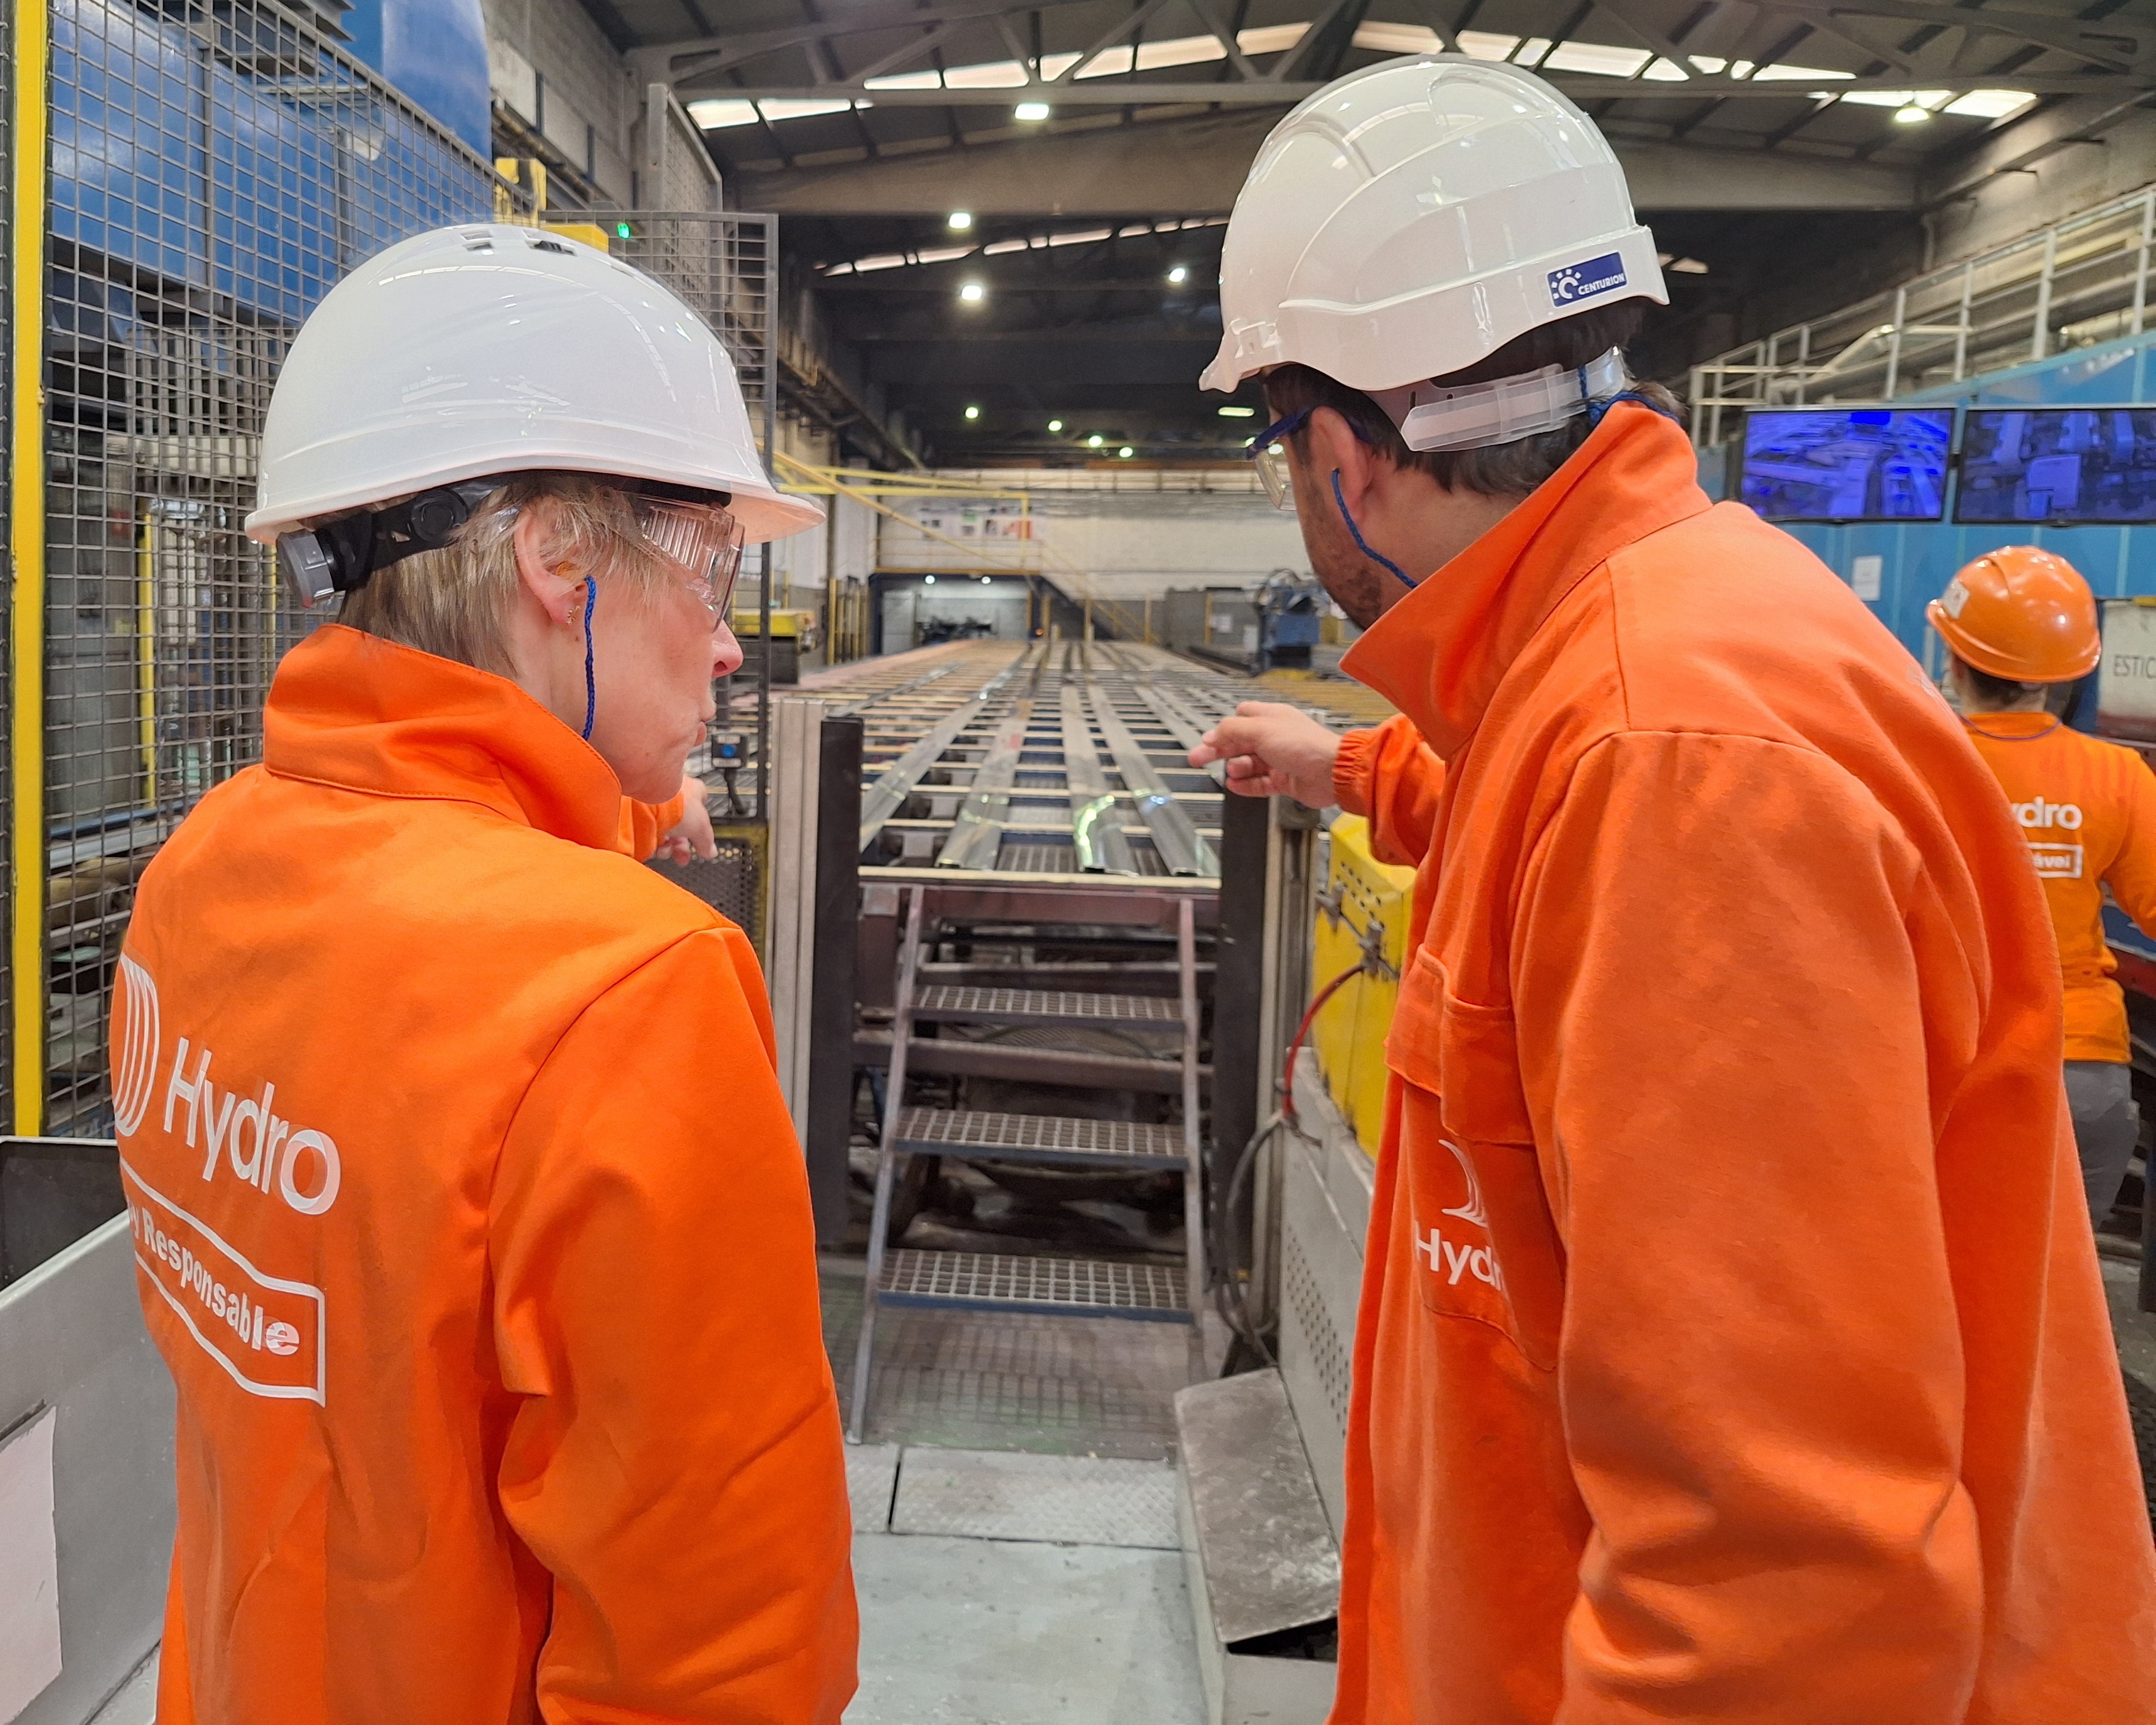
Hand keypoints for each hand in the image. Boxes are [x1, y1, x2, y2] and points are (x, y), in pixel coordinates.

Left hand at [653, 775, 716, 867]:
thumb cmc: (675, 799)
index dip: (699, 827)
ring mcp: (655, 805)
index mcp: (692, 793)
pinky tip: (652, 844)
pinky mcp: (638, 813)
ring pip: (663, 832)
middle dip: (681, 844)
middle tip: (681, 854)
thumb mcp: (700, 825)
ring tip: (665, 848)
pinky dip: (650, 842)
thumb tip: (710, 851)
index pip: (700, 809)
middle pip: (680, 827)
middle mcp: (673, 798)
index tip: (698, 842)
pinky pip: (647, 832)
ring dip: (666, 846)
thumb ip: (706, 840)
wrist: (646, 792)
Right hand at [1189, 702, 1342, 806]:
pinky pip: (1259, 783)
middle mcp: (1275, 737)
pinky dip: (1246, 785)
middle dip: (1219, 751)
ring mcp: (1280, 760)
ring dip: (1237, 768)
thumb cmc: (1305, 745)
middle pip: (1239, 743)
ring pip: (1249, 764)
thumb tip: (1211, 735)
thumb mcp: (1260, 730)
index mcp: (1271, 718)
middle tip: (1198, 759)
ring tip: (1231, 772)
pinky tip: (1235, 786)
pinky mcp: (1284, 781)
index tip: (1209, 741)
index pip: (1241, 718)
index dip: (1223, 729)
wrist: (1331, 772)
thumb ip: (1232, 731)